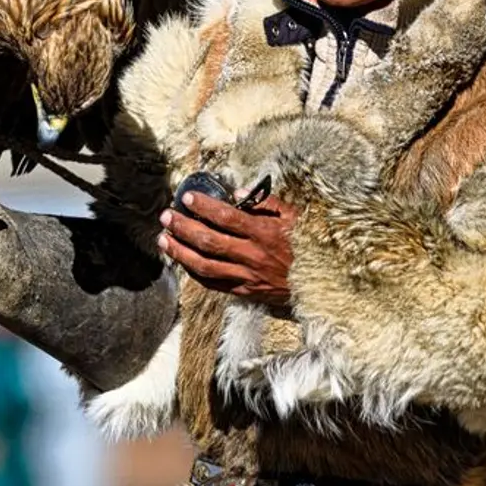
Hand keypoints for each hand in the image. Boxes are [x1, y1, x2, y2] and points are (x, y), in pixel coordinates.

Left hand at [158, 187, 295, 304]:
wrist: (322, 283)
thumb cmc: (308, 245)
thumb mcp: (295, 217)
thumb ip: (267, 203)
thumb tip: (238, 193)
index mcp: (265, 233)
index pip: (227, 218)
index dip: (204, 207)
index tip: (187, 198)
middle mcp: (253, 256)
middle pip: (209, 241)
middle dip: (183, 228)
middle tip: (166, 217)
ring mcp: (247, 277)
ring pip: (204, 266)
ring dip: (180, 252)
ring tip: (164, 240)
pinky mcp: (245, 292)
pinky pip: (213, 284)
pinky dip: (194, 273)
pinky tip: (182, 262)